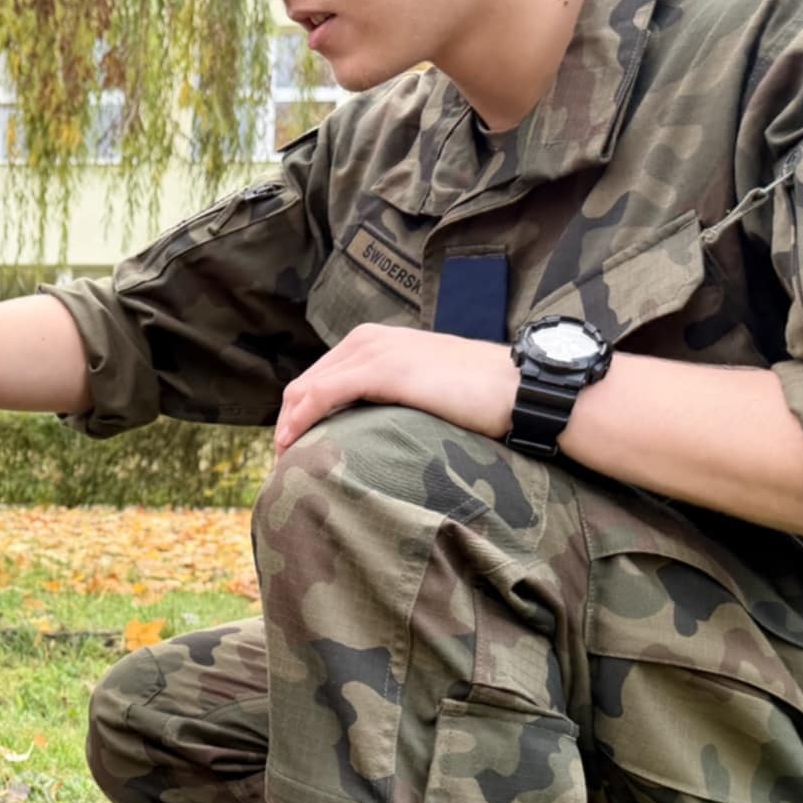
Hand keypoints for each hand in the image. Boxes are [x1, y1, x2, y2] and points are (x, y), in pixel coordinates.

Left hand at [273, 324, 516, 453]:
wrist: (521, 390)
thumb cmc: (484, 398)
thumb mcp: (429, 391)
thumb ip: (398, 399)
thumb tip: (378, 433)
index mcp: (378, 342)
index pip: (321, 377)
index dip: (299, 413)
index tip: (292, 449)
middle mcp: (370, 339)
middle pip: (306, 382)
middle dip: (287, 421)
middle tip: (281, 462)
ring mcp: (375, 350)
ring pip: (308, 388)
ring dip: (288, 425)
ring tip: (282, 463)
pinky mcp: (384, 369)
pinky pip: (323, 394)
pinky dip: (301, 420)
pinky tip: (292, 446)